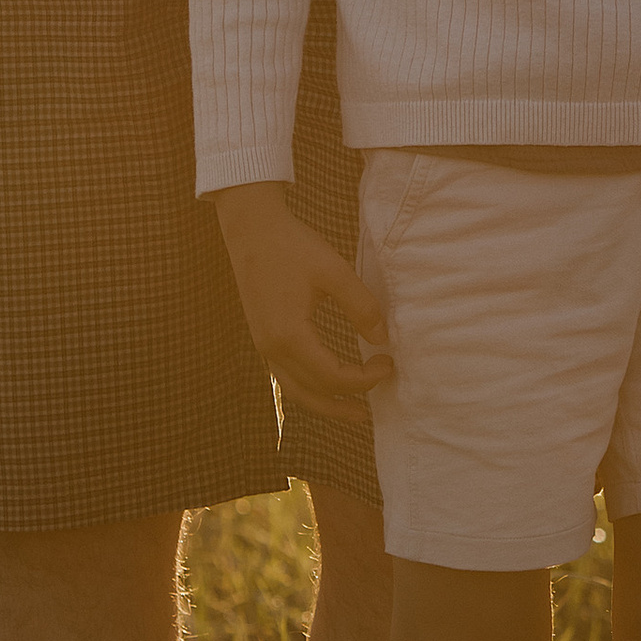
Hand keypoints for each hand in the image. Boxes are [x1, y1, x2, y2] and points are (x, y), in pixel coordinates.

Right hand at [211, 182, 393, 413]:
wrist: (251, 229)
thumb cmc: (293, 246)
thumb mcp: (334, 271)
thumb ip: (362, 306)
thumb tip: (383, 339)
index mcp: (290, 335)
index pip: (333, 376)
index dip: (365, 378)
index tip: (389, 362)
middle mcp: (272, 349)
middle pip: (313, 394)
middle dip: (346, 403)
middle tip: (375, 408)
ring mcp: (263, 347)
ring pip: (296, 392)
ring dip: (326, 405)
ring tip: (354, 411)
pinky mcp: (262, 339)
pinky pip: (286, 378)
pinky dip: (309, 389)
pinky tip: (325, 385)